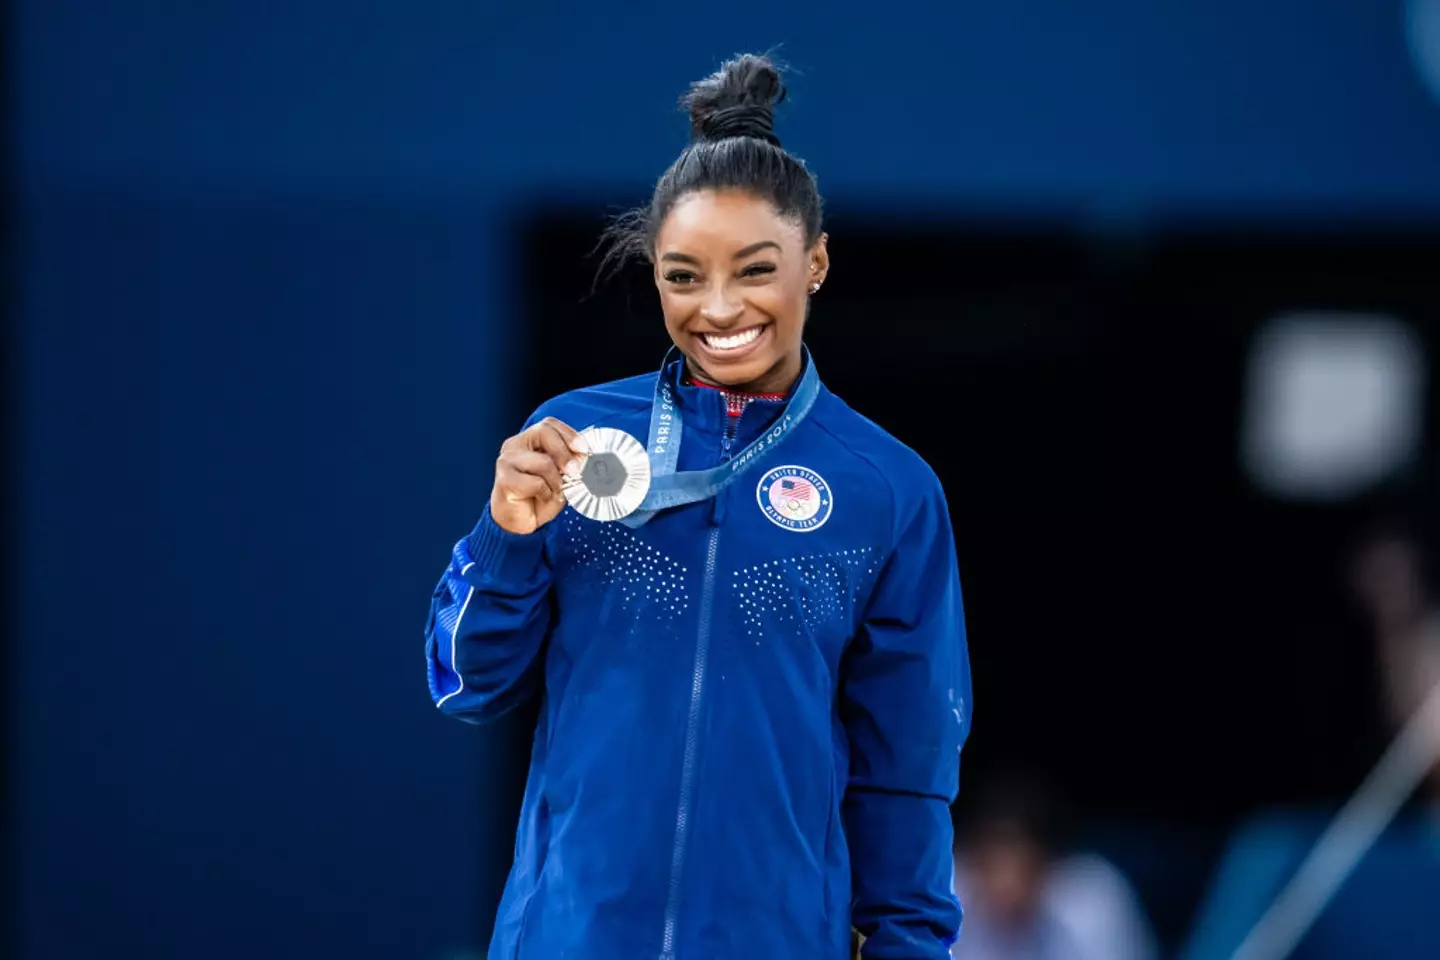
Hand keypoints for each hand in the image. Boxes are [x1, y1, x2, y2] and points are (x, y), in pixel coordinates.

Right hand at [490, 417, 588, 534]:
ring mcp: (506, 461)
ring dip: (556, 481)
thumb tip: (585, 458)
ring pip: (543, 461)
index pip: (549, 424)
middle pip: (543, 432)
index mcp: (528, 440)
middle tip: (575, 471)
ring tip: (555, 492)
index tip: (584, 450)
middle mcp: (514, 445)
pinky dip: (546, 493)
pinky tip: (541, 498)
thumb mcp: (560, 476)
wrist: (518, 523)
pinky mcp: (504, 480)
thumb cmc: (538, 496)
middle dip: (565, 452)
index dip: (569, 434)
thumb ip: (568, 463)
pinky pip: (536, 483)